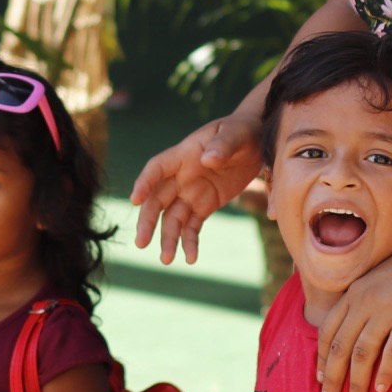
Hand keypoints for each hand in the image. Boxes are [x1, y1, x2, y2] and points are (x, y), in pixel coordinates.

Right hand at [130, 112, 263, 264]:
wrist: (256, 142)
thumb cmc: (243, 130)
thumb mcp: (237, 133)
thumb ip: (223, 146)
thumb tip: (208, 159)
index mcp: (185, 155)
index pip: (157, 168)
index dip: (145, 183)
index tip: (135, 200)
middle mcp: (182, 176)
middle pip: (157, 200)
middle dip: (147, 221)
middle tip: (141, 242)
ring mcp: (191, 193)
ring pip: (172, 218)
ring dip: (167, 239)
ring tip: (167, 260)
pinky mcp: (204, 206)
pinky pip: (192, 226)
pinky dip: (190, 242)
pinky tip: (191, 258)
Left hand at [314, 229, 391, 391]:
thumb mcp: (378, 282)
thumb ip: (364, 304)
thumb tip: (355, 334)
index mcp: (353, 292)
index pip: (327, 330)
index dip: (321, 358)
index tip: (320, 380)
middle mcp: (363, 301)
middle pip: (339, 346)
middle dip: (332, 378)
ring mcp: (386, 309)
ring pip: (362, 353)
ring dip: (356, 383)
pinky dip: (385, 372)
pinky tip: (381, 389)